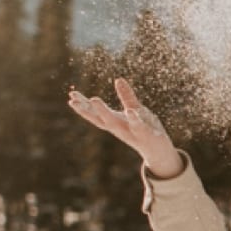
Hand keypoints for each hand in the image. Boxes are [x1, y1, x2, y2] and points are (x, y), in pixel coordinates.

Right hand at [68, 78, 185, 179]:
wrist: (160, 151)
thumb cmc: (146, 129)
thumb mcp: (135, 109)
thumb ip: (126, 96)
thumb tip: (118, 79)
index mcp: (115, 122)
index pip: (95, 114)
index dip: (83, 106)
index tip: (71, 96)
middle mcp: (119, 128)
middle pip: (100, 119)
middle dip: (86, 110)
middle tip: (73, 101)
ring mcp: (131, 132)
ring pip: (115, 123)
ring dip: (104, 112)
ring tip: (94, 100)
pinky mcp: (145, 135)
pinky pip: (139, 127)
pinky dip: (135, 119)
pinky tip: (131, 111)